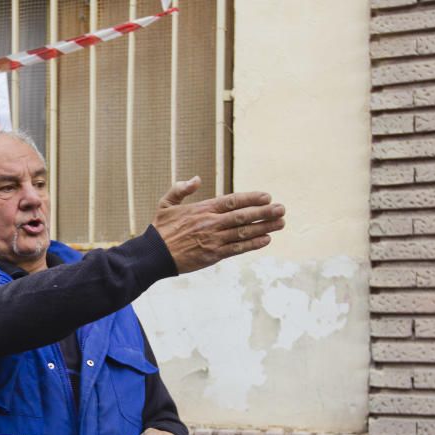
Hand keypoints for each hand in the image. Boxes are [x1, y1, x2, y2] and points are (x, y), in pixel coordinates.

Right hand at [152, 176, 285, 274]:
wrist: (153, 255)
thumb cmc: (160, 229)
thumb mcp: (166, 204)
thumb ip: (181, 189)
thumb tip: (196, 179)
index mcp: (202, 209)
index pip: (232, 201)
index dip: (251, 198)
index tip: (267, 196)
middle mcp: (210, 224)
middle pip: (243, 217)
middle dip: (264, 213)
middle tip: (282, 209)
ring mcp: (213, 240)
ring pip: (243, 233)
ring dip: (264, 228)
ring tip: (281, 224)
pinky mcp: (213, 256)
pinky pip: (237, 249)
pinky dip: (252, 245)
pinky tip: (266, 240)